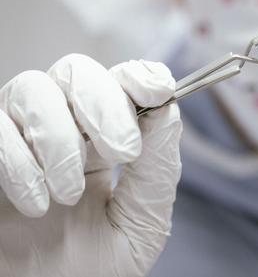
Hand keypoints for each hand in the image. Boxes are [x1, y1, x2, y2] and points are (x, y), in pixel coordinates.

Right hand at [0, 54, 181, 276]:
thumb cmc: (91, 271)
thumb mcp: (141, 224)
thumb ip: (157, 171)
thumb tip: (168, 110)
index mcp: (106, 141)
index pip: (121, 83)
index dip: (139, 75)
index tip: (157, 90)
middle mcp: (64, 130)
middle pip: (78, 71)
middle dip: (105, 102)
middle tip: (123, 151)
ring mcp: (21, 140)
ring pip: (33, 87)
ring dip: (60, 137)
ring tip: (70, 193)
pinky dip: (18, 162)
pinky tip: (37, 203)